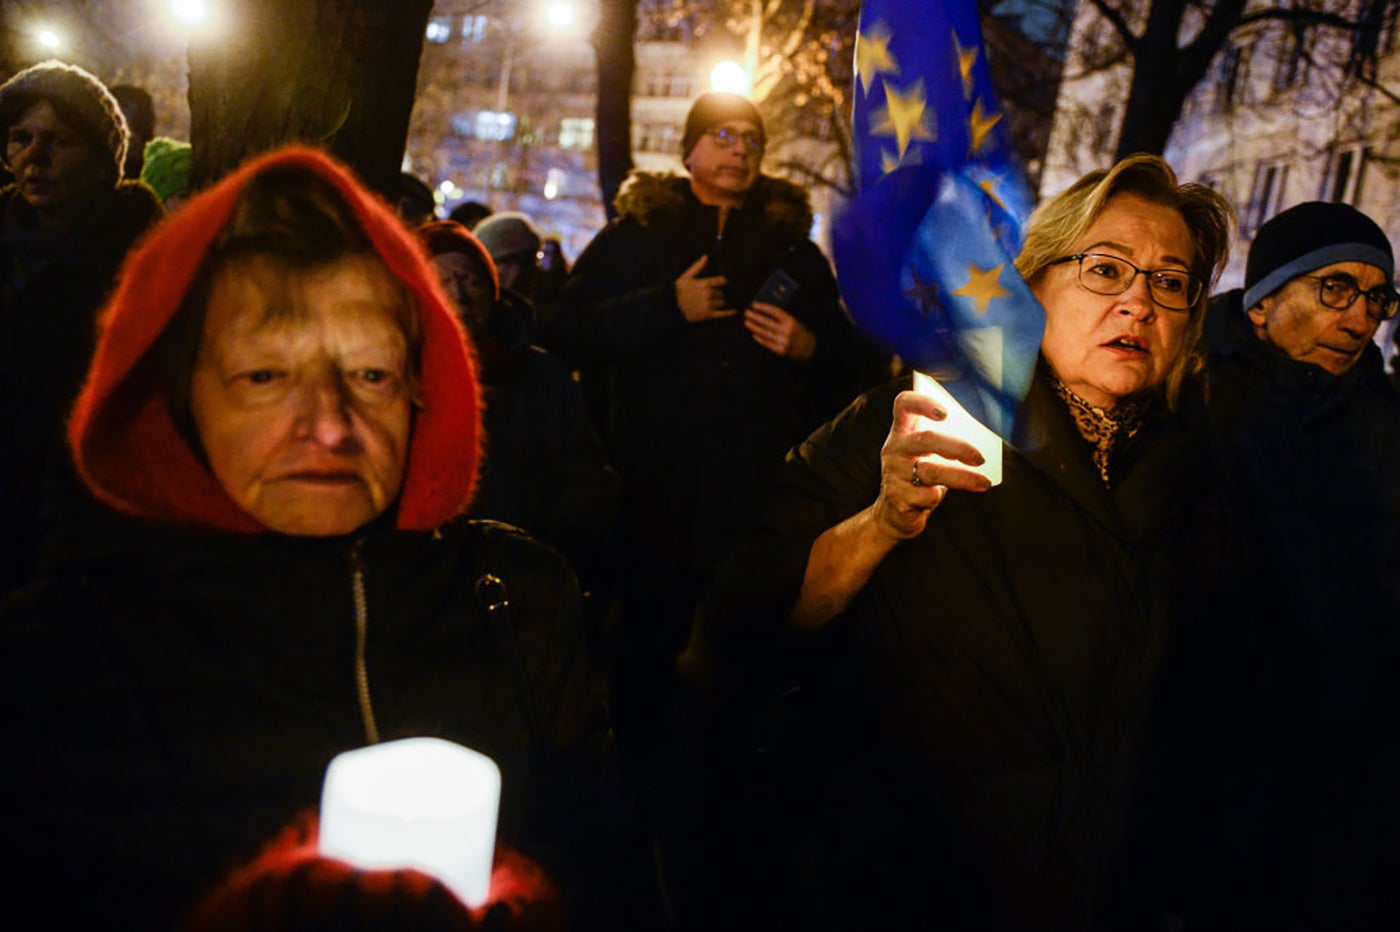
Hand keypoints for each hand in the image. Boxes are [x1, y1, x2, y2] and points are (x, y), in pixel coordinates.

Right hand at [675, 256, 734, 322]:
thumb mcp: (686, 277)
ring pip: (723, 302)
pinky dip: (730, 313)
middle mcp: (709, 294)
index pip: (722, 281)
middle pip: (722, 292)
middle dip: (720, 293)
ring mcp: (709, 305)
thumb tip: (705, 256)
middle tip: (718, 294)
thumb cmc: (678, 291)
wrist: (672, 308)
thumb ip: (697, 267)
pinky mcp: (708, 315)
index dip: (724, 282)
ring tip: (722, 301)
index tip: (724, 283)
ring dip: (722, 301)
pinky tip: (735, 311)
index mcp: (705, 283)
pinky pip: (723, 314)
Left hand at [745, 301, 816, 360]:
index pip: (774, 312)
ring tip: (747, 322)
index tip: (754, 304)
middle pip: (767, 322)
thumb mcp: (794, 321)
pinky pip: (768, 344)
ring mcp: (783, 342)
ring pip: (766, 333)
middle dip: (756, 317)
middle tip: (747, 313)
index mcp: (791, 321)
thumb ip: (782, 317)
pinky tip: (754, 334)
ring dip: (755, 327)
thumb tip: (765, 311)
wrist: (809, 348)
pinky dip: (760, 339)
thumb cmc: (799, 332)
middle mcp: (787, 331)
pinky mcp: (781, 351)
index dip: (763, 307)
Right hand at [872, 390, 990, 539]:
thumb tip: (984, 443)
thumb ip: (945, 444)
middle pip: (925, 439)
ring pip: (931, 471)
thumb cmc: (920, 477)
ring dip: (962, 477)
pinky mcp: (898, 498)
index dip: (923, 403)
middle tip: (980, 458)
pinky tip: (939, 496)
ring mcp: (894, 474)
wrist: (896, 513)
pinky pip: (928, 496)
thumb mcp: (927, 455)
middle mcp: (894, 449)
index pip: (904, 405)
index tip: (946, 413)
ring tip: (983, 482)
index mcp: (901, 432)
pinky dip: (940, 496)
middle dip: (958, 447)